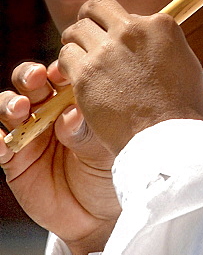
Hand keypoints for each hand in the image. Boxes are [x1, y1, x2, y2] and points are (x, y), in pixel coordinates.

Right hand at [0, 61, 119, 252]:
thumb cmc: (112, 173)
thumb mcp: (106, 151)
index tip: (65, 71)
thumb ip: (87, 133)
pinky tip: (4, 141)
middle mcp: (51, 111)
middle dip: (30, 76)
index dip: (61, 68)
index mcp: (78, 100)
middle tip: (37, 79)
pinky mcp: (14, 160)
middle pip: (31, 83)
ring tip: (21, 109)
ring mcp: (30, 134)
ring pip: (10, 106)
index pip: (65, 75)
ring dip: (10, 103)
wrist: (99, 215)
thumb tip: (71, 114)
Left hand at [58, 0, 202, 155]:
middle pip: (97, 7)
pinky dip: (67, 67)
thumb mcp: (184, 63)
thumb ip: (162, 44)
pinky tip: (76, 80)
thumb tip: (149, 38)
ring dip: (76, 44)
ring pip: (74, 31)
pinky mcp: (86, 73)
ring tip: (82, 62)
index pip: (131, 13)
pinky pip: (64, 58)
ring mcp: (107, 50)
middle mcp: (132, 30)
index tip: (121, 43)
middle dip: (90, 20)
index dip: (123, 27)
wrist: (168, 137)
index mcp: (161, 25)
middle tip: (90, 38)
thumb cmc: (182, 107)